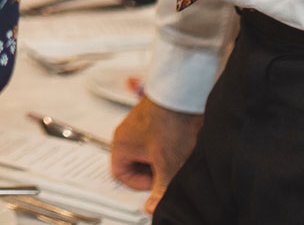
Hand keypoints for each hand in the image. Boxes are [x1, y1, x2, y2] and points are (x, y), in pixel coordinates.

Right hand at [110, 95, 203, 214]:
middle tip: (167, 171)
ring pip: (147, 154)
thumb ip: (160, 189)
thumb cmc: (169, 122)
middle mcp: (127, 134)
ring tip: (176, 158)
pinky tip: (181, 146)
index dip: (138, 183)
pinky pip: (156, 142)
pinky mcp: (155, 121)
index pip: (120, 173)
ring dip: (161, 160)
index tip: (155, 181)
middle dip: (151, 171)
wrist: (184, 94)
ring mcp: (141, 126)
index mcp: (121, 144)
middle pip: (134, 164)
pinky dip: (167, 149)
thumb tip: (152, 208)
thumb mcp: (167, 164)